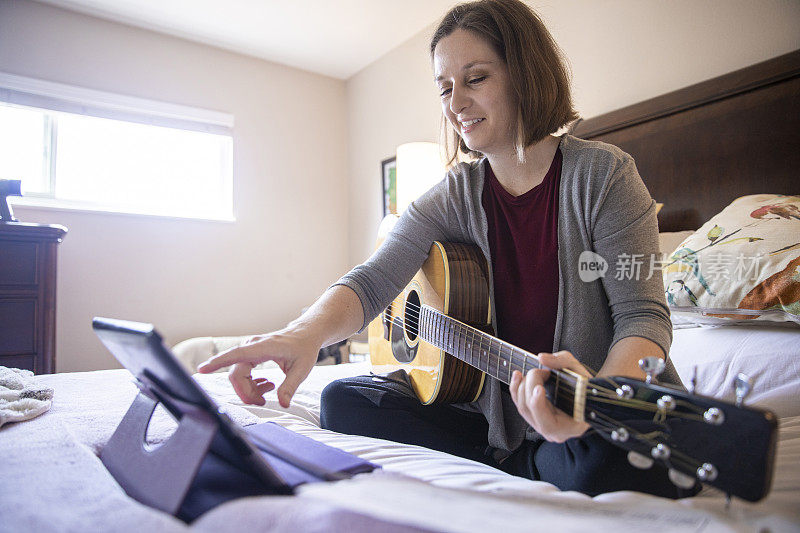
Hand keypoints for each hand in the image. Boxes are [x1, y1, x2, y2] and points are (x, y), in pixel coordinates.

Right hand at [197, 327, 320, 407]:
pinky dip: (250, 383)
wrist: (306, 334)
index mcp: (263, 347)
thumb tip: (282, 404)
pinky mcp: (251, 353)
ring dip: (249, 389)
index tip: (202, 369)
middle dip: (245, 392)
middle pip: (236, 374)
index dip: (218, 363)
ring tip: (269, 389)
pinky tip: (265, 385)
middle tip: (262, 402)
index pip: (236, 355)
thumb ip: (290, 387)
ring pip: (238, 375)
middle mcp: (253, 346)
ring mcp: (250, 349)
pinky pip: (242, 372)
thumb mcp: (302, 369)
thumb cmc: (304, 348)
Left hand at [509, 350, 590, 442]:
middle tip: (542, 372)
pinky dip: (516, 389)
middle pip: (531, 411)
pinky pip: (520, 405)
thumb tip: (541, 358)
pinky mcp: (534, 418)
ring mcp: (542, 426)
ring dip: (522, 385)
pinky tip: (517, 375)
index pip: (549, 424)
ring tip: (535, 372)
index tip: (540, 387)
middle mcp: (554, 432)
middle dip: (530, 386)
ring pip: (522, 407)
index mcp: (570, 427)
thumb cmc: (586, 386)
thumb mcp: (580, 371)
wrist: (587, 395)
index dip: (539, 405)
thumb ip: (563, 362)